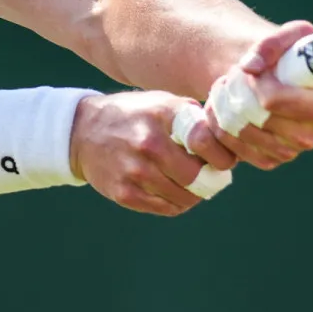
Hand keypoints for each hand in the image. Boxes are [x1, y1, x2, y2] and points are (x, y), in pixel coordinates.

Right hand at [70, 92, 237, 215]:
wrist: (83, 132)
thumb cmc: (134, 116)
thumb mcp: (162, 102)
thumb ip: (193, 117)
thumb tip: (229, 137)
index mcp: (162, 115)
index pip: (206, 141)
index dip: (223, 157)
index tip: (224, 161)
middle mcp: (148, 143)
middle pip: (197, 176)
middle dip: (211, 180)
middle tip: (213, 178)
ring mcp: (134, 171)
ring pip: (184, 197)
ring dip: (195, 195)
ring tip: (194, 186)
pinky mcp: (124, 193)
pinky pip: (165, 208)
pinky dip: (177, 204)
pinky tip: (175, 193)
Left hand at [205, 20, 312, 169]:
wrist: (273, 78)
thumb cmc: (287, 55)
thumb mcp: (288, 35)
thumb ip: (272, 42)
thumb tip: (251, 67)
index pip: (274, 100)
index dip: (254, 84)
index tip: (249, 70)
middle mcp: (311, 134)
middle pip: (255, 118)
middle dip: (235, 94)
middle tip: (229, 77)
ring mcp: (290, 151)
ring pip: (241, 134)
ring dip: (223, 109)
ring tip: (224, 89)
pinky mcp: (269, 160)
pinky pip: (234, 151)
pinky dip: (221, 128)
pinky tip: (223, 110)